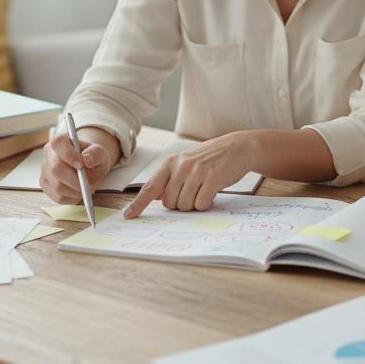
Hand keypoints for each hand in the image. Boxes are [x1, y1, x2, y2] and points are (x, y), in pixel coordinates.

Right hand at [40, 128, 117, 204]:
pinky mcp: (46, 185)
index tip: (82, 164)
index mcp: (60, 141)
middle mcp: (49, 155)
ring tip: (88, 188)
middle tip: (90, 184)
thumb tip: (87, 159)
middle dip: (75, 180)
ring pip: (57, 186)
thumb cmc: (91, 157)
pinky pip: (58, 197)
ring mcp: (45, 171)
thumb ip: (96, 153)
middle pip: (56, 169)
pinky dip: (72, 198)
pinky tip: (79, 192)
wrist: (88, 167)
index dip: (69, 154)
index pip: (58, 143)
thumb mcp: (99, 152)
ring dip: (76, 191)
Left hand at [124, 132, 255, 216]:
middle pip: (170, 203)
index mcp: (170, 163)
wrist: (236, 148)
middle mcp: (181, 167)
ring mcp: (196, 172)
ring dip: (194, 204)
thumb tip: (154, 197)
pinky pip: (201, 204)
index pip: (150, 187)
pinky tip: (212, 191)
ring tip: (203, 189)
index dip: (138, 204)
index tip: (128, 216)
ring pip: (185, 205)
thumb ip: (170, 179)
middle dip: (180, 204)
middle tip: (193, 192)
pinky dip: (206, 203)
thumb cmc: (210, 158)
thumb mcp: (185, 162)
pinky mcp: (211, 179)